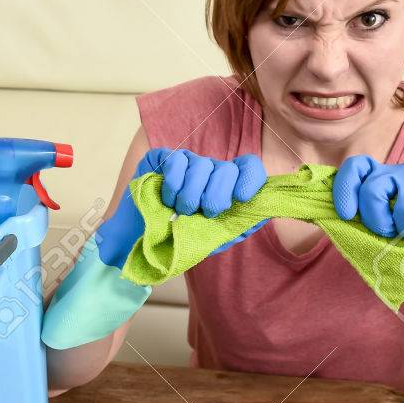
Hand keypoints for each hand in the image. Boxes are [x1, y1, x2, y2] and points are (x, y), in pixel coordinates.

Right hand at [95, 148, 267, 267]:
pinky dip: (173, 186)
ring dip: (191, 196)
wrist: (141, 244)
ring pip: (201, 166)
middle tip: (204, 213)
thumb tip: (262, 215)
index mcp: (226, 187)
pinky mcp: (162, 158)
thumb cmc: (179, 239)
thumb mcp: (213, 239)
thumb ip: (237, 228)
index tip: (241, 197)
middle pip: (227, 168)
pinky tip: (166, 200)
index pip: (249, 167)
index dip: (250, 178)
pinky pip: (176, 162)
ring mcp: (187, 163)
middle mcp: (210, 170)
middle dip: (216, 196)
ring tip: (181, 212)